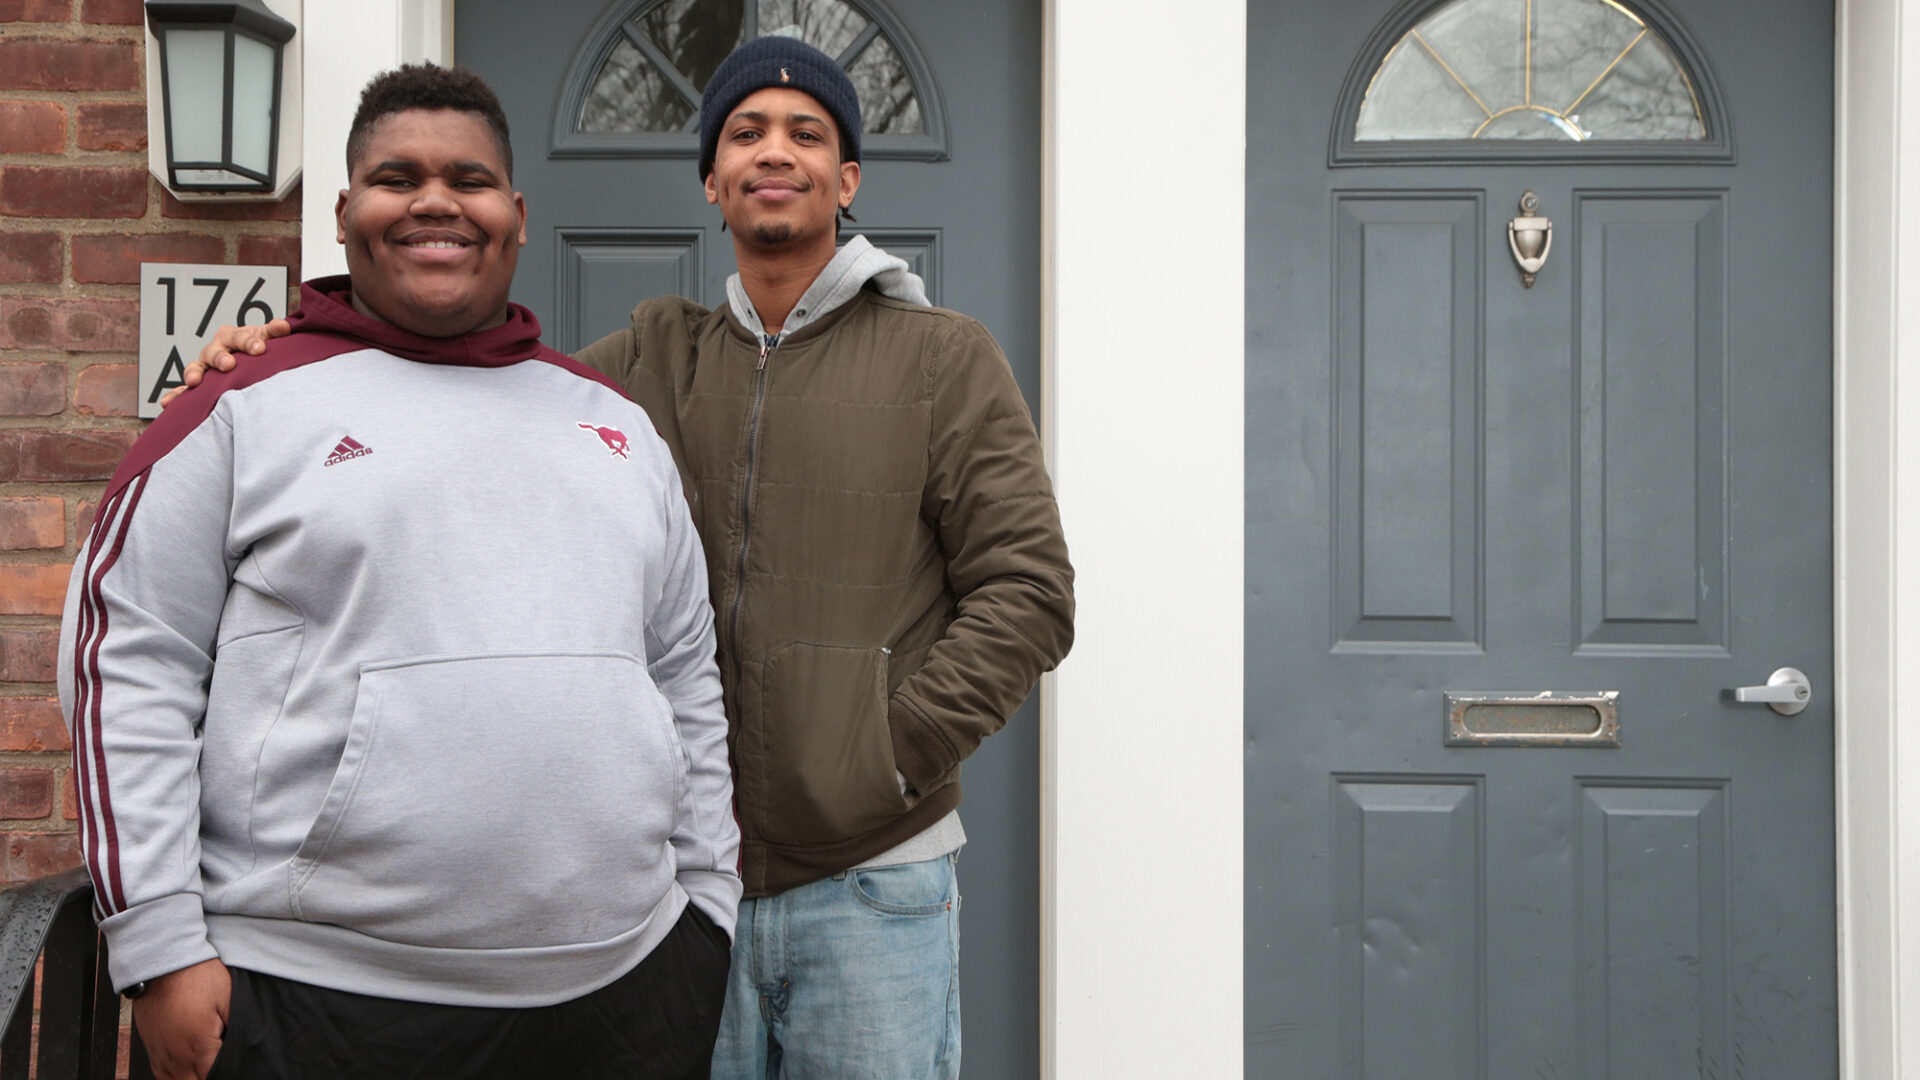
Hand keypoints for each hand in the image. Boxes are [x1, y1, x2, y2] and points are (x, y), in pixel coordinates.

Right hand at [132, 958, 230, 1079]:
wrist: (161, 963)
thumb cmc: (196, 977)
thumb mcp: (229, 998)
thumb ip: (239, 1028)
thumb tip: (247, 1048)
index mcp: (197, 1049)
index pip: (214, 1078)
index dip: (229, 1074)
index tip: (238, 1067)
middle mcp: (175, 1058)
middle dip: (210, 1078)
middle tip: (225, 1066)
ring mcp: (160, 1054)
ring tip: (207, 1069)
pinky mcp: (151, 1048)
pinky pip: (162, 1075)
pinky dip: (176, 1078)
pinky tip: (188, 1073)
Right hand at [157, 319, 290, 407]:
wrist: (254, 360)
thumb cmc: (260, 348)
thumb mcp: (268, 338)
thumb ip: (274, 332)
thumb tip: (283, 327)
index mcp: (233, 337)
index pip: (239, 337)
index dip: (248, 342)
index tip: (260, 349)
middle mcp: (216, 350)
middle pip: (214, 351)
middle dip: (220, 357)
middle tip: (229, 365)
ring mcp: (206, 367)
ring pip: (197, 368)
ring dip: (194, 374)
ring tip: (194, 382)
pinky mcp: (199, 384)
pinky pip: (184, 390)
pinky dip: (176, 395)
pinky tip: (167, 403)